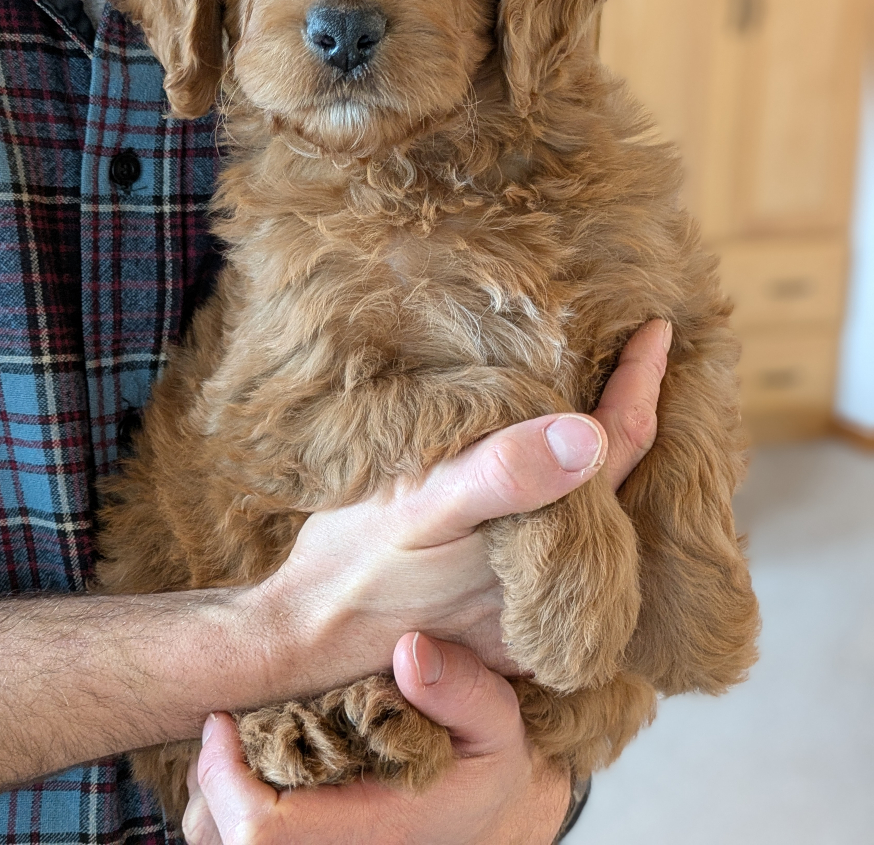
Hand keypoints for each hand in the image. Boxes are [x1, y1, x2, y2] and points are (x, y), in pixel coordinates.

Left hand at [183, 633, 570, 844]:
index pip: (262, 831)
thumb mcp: (495, 724)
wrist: (489, 813)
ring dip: (215, 795)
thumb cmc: (483, 765)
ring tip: (240, 745)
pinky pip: (234, 842)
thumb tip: (409, 650)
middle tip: (229, 723)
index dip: (224, 776)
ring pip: (220, 841)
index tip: (224, 719)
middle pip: (224, 838)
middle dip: (213, 779)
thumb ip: (461, 690)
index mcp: (371, 831)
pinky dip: (226, 807)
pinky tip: (256, 768)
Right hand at [184, 319, 669, 841]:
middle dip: (637, 411)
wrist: (308, 639)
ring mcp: (543, 595)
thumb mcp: (424, 506)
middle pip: (625, 478)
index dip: (642, 382)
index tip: (658, 329)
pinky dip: (571, 483)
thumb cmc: (358, 562)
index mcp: (556, 541)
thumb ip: (506, 473)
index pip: (623, 444)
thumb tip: (590, 434)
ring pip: (599, 504)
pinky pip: (566, 530)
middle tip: (646, 350)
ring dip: (608, 448)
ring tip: (615, 388)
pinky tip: (557, 453)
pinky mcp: (515, 607)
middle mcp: (564, 576)